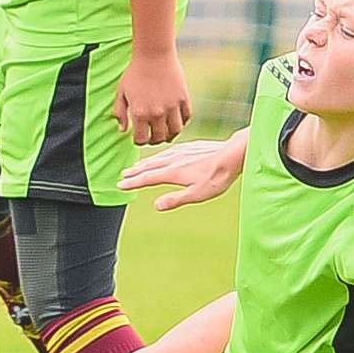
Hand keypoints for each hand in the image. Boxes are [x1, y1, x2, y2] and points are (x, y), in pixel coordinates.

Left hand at [114, 51, 191, 147]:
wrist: (154, 54)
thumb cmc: (135, 72)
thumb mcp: (122, 92)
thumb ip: (120, 113)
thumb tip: (123, 130)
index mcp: (140, 113)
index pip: (141, 140)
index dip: (139, 140)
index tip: (139, 136)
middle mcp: (157, 113)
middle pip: (159, 138)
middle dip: (154, 139)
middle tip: (152, 135)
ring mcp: (172, 107)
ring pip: (175, 131)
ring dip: (170, 135)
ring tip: (166, 132)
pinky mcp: (184, 99)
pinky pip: (187, 118)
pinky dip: (182, 122)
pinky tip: (176, 120)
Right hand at [119, 134, 243, 210]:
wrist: (232, 154)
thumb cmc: (217, 176)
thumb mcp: (198, 194)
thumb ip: (176, 199)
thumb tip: (156, 205)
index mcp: (173, 172)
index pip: (148, 178)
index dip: (133, 182)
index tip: (121, 185)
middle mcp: (174, 159)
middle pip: (149, 165)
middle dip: (135, 171)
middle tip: (123, 175)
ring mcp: (181, 151)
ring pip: (157, 157)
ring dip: (145, 162)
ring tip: (136, 166)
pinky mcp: (189, 146)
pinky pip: (167, 151)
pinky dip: (158, 155)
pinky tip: (160, 156)